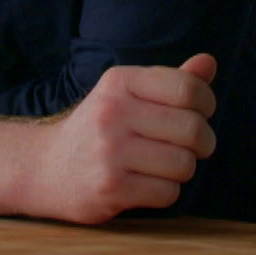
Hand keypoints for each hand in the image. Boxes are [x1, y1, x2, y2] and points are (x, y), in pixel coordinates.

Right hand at [19, 53, 218, 224]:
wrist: (46, 167)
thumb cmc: (98, 129)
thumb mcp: (127, 96)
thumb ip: (171, 81)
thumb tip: (209, 61)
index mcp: (119, 82)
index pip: (187, 88)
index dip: (206, 104)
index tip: (197, 114)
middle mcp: (112, 112)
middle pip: (193, 129)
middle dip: (201, 143)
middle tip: (187, 147)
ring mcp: (109, 151)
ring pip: (184, 164)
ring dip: (181, 171)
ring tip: (160, 166)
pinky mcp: (110, 187)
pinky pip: (168, 193)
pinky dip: (164, 193)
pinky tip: (144, 185)